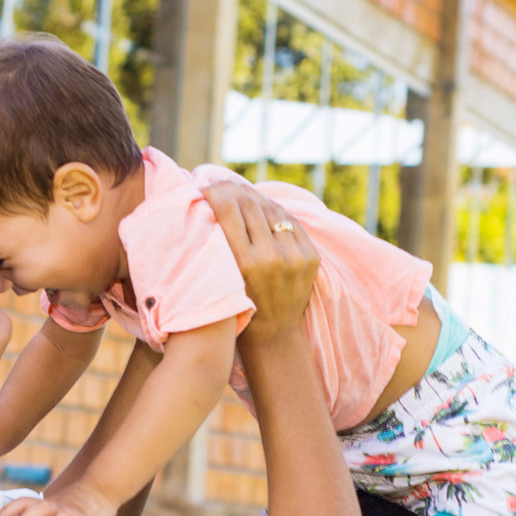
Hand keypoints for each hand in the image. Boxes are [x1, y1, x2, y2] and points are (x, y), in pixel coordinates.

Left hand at [0, 482, 118, 515]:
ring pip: (44, 508)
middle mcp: (49, 505)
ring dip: (31, 515)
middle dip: (11, 514)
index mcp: (42, 506)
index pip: (19, 504)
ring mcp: (64, 509)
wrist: (100, 494)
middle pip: (26, 504)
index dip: (5, 512)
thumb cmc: (75, 512)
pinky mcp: (80, 515)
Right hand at [201, 181, 319, 340]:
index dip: (215, 193)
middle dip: (232, 189)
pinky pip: (290, 221)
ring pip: (272, 210)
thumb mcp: (223, 278)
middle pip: (250, 206)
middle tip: (219, 181)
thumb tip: (211, 202)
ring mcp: (295, 256)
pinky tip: (261, 203)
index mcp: (246, 264)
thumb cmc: (237, 306)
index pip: (229, 212)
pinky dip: (274, 210)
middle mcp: (272, 258)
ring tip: (238, 189)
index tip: (204, 184)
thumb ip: (220, 245)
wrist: (274, 335)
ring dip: (253, 195)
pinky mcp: (311, 256)